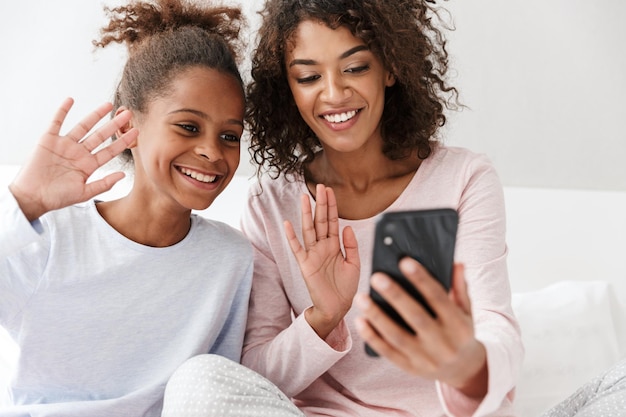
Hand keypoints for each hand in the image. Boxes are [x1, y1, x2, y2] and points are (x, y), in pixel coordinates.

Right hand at [9, 98, 137, 220]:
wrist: (33, 197)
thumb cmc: (57, 197)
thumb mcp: (84, 193)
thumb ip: (104, 184)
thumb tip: (123, 175)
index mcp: (88, 165)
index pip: (110, 150)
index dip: (123, 141)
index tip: (136, 132)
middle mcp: (79, 153)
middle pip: (100, 135)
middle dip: (114, 125)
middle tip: (128, 114)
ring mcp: (65, 145)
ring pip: (83, 126)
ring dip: (95, 115)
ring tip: (108, 105)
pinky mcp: (48, 140)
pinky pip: (57, 122)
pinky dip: (63, 111)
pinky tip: (71, 100)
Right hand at [285, 184, 359, 339]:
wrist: (337, 308)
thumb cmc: (345, 288)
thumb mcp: (354, 264)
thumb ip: (351, 245)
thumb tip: (348, 226)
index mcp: (334, 246)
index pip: (332, 221)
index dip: (331, 206)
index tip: (330, 190)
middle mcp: (322, 247)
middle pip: (320, 221)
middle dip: (320, 204)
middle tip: (320, 186)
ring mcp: (313, 254)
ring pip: (309, 229)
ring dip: (306, 214)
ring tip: (304, 198)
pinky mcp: (305, 265)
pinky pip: (297, 248)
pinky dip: (291, 237)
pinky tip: (287, 224)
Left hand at [354, 258, 487, 397]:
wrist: (462, 369)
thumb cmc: (460, 332)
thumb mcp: (466, 310)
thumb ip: (460, 287)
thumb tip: (456, 263)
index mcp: (458, 325)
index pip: (439, 298)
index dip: (422, 280)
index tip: (405, 262)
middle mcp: (443, 343)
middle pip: (416, 317)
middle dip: (395, 296)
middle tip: (376, 277)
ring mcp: (426, 358)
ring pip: (398, 336)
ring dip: (377, 317)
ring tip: (361, 298)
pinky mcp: (410, 368)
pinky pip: (388, 352)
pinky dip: (372, 337)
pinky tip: (360, 321)